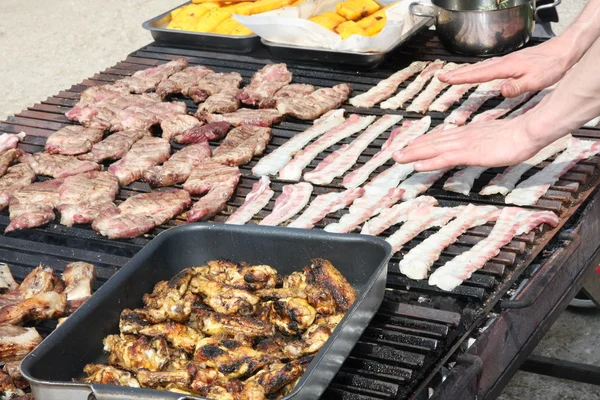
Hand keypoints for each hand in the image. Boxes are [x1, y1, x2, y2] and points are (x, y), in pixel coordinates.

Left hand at [393, 119, 553, 171]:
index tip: (410, 146)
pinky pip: (445, 158)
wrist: (528, 132)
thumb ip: (481, 143)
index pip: (441, 137)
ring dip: (414, 154)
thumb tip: (475, 147)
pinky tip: (418, 165)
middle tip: (395, 153)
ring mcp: (464, 144)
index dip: (424, 142)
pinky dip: (429, 162)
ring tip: (398, 158)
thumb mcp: (494, 139)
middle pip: (432, 142)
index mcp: (468, 133)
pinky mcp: (469, 153)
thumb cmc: (517, 136)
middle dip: (412, 148)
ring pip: (433, 149)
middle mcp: (462, 137)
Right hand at [438, 38, 573, 97]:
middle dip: (456, 74)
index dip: (460, 78)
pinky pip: (486, 67)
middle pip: (474, 69)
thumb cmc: (550, 66)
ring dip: (464, 71)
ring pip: (479, 67)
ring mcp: (504, 61)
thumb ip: (517, 87)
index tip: (445, 80)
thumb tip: (501, 91)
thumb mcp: (535, 81)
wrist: (562, 52)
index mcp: (505, 68)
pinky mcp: (509, 62)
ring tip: (452, 76)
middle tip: (440, 77)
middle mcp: (502, 62)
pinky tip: (474, 73)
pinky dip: (475, 70)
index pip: (477, 74)